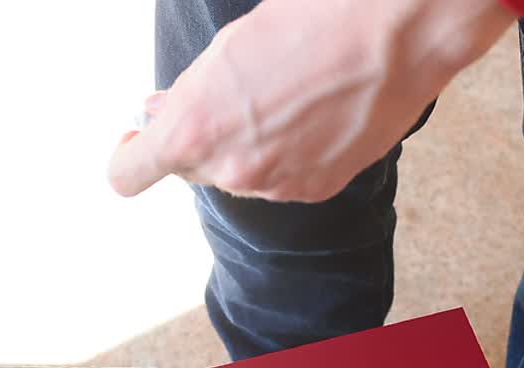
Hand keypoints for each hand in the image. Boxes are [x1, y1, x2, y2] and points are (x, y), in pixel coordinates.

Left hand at [107, 0, 514, 202]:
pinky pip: (280, 178)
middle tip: (225, 95)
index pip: (127, 175)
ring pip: (239, 173)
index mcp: (194, 131)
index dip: (126, 158)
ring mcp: (274, 186)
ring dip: (246, 144)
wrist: (397, 34)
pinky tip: (311, 114)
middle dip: (199, 136)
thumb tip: (157, 112)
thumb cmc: (312, 22)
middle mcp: (230, 170)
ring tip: (283, 95)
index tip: (136, 139)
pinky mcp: (314, 189)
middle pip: (190, 168)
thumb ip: (187, 92)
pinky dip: (285, 153)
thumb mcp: (227, 48)